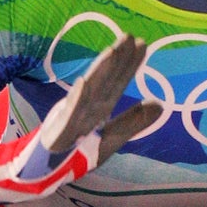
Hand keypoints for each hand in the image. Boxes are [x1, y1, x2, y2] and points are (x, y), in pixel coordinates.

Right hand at [18, 34, 161, 179]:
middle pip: (105, 80)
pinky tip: (83, 84)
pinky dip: (76, 99)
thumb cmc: (78, 153)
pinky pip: (70, 114)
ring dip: (99, 71)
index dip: (130, 64)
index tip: (142, 43)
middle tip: (129, 36)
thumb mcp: (111, 138)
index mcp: (100, 107)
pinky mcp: (59, 130)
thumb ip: (133, 122)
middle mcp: (88, 106)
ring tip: (111, 52)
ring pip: (90, 91)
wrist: (47, 171)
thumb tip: (159, 104)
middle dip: (117, 58)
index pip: (118, 82)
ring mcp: (73, 116)